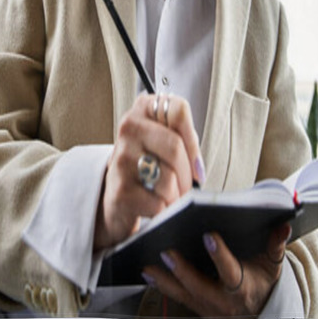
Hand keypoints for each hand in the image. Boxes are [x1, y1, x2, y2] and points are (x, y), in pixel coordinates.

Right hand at [94, 92, 204, 249]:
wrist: (119, 198)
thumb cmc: (148, 166)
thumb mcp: (162, 141)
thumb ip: (182, 139)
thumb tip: (198, 167)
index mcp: (143, 109)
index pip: (178, 111)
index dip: (193, 141)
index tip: (196, 162)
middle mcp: (129, 127)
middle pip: (175, 146)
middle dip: (187, 174)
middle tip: (188, 187)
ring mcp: (121, 157)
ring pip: (168, 177)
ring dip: (176, 194)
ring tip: (171, 196)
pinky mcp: (120, 189)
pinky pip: (158, 201)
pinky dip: (164, 209)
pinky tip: (156, 207)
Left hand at [142, 222, 292, 318]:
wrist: (258, 312)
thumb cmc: (263, 281)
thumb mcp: (272, 266)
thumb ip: (276, 245)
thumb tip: (283, 225)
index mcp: (243, 289)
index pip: (230, 272)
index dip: (220, 256)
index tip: (208, 236)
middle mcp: (223, 302)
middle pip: (200, 287)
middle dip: (183, 271)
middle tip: (167, 252)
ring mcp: (207, 307)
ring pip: (183, 295)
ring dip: (165, 281)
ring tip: (149, 266)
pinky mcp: (196, 308)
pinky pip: (177, 298)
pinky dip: (162, 286)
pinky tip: (148, 274)